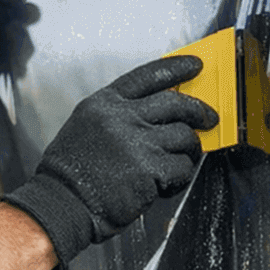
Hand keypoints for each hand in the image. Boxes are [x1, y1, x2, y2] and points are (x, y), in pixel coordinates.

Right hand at [0, 55, 217, 269]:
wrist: (61, 204)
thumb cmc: (70, 174)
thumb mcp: (85, 128)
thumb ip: (116, 117)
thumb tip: (158, 116)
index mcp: (103, 103)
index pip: (148, 76)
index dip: (176, 68)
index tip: (195, 66)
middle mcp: (121, 116)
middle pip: (175, 102)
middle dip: (198, 110)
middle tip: (208, 119)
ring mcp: (137, 141)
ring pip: (184, 136)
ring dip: (189, 150)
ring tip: (183, 161)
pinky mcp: (150, 168)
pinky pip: (182, 167)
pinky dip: (180, 177)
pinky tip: (168, 184)